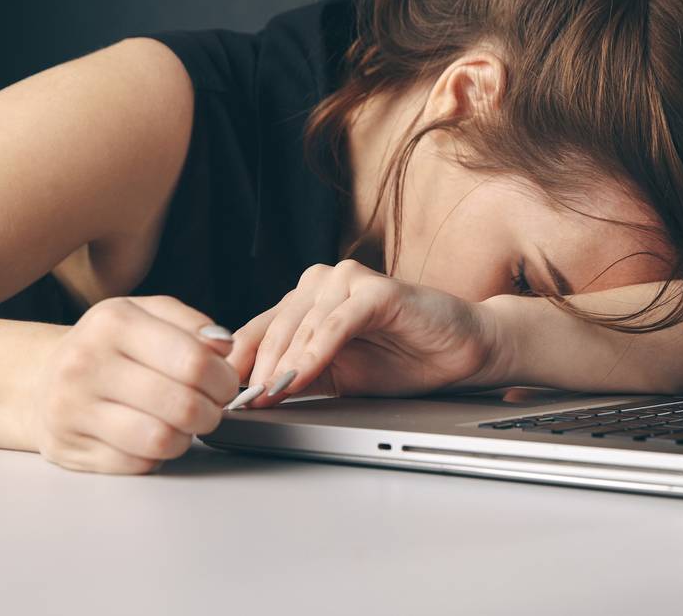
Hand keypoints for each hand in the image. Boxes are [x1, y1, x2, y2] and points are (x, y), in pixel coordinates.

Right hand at [27, 295, 240, 473]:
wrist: (43, 378)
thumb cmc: (110, 346)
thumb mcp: (149, 315)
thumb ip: (193, 325)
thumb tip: (224, 346)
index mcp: (113, 322)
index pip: (193, 361)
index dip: (223, 379)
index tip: (226, 384)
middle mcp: (85, 364)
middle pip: (182, 405)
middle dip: (212, 412)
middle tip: (211, 407)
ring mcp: (71, 410)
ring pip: (160, 440)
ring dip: (186, 436)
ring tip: (184, 423)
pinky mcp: (68, 449)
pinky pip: (138, 465)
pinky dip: (157, 454)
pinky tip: (152, 434)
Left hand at [225, 260, 510, 406]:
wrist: (462, 353)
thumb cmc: (405, 360)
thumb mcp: (336, 377)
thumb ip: (297, 377)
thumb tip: (249, 396)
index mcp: (307, 301)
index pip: (259, 330)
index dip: (239, 364)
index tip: (220, 396)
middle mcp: (322, 283)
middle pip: (274, 327)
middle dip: (257, 368)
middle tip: (242, 402)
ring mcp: (349, 281)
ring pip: (301, 324)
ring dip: (282, 363)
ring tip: (268, 394)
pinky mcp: (376, 290)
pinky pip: (336, 323)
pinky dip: (316, 350)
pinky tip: (301, 374)